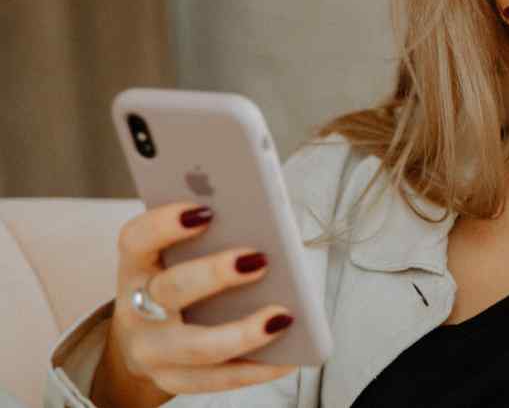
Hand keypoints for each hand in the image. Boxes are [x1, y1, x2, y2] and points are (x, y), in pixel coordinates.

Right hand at [95, 201, 297, 400]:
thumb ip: (210, 236)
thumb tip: (266, 222)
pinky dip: (256, 369)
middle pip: (171, 290)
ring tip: (283, 317)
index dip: (165, 224)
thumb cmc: (175, 281)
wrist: (141, 341)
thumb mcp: (176, 256)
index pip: (137, 239)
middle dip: (215, 274)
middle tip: (259, 259)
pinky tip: (288, 357)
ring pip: (196, 346)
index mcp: (137, 266)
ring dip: (243, 332)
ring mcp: (152, 350)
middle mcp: (136, 308)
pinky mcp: (174, 380)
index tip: (205, 210)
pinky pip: (218, 380)